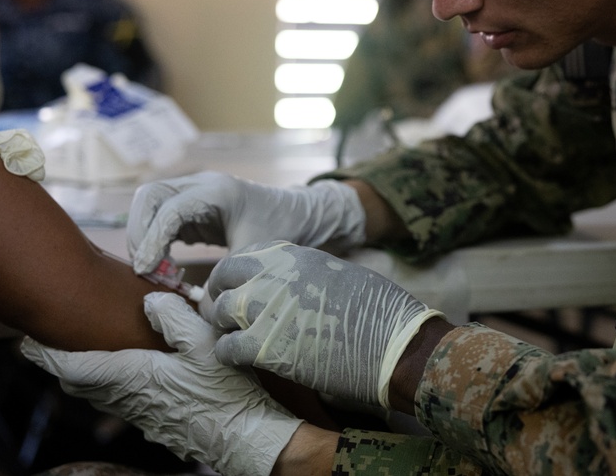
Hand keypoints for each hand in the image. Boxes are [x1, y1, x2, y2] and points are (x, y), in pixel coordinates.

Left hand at [20, 292, 303, 475]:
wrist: (245, 437)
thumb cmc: (227, 391)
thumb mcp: (206, 342)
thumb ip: (173, 316)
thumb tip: (148, 300)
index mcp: (134, 376)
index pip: (75, 367)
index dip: (47, 355)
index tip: (28, 341)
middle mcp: (128, 400)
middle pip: (78, 384)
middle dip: (61, 364)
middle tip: (52, 343)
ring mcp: (142, 415)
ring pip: (97, 396)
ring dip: (84, 376)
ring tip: (86, 353)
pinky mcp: (157, 422)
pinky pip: (118, 404)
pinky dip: (107, 386)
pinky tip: (129, 375)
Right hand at [127, 171, 365, 274]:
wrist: (300, 214)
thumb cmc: (284, 228)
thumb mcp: (258, 253)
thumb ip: (229, 276)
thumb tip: (202, 309)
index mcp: (217, 190)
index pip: (171, 208)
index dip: (153, 238)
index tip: (147, 269)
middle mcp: (201, 185)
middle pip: (149, 196)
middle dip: (139, 232)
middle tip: (145, 269)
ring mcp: (194, 193)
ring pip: (149, 205)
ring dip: (143, 236)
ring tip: (154, 271)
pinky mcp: (192, 207)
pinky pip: (161, 218)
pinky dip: (155, 239)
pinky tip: (165, 266)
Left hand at [208, 241, 443, 407]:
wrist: (396, 344)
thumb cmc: (380, 312)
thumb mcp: (342, 275)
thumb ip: (307, 276)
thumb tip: (291, 288)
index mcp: (297, 256)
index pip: (246, 255)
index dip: (237, 273)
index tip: (237, 287)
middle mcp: (276, 276)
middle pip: (224, 278)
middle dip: (220, 295)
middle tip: (225, 314)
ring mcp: (267, 310)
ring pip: (219, 312)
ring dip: (223, 326)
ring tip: (233, 338)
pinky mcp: (265, 347)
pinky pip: (226, 348)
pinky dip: (228, 355)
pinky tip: (242, 360)